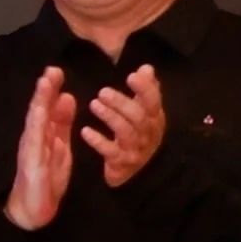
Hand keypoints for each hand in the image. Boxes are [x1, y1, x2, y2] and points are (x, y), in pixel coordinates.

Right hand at [6, 70, 75, 231]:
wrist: (34, 210)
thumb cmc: (47, 180)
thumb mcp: (61, 146)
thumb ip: (63, 123)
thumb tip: (68, 97)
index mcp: (45, 134)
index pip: (48, 107)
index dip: (52, 89)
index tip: (57, 71)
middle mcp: (35, 137)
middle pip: (40, 109)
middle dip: (46, 90)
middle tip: (52, 69)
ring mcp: (31, 148)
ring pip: (35, 120)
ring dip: (40, 101)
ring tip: (46, 82)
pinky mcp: (32, 161)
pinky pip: (35, 140)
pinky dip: (38, 124)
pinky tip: (41, 111)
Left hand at [84, 66, 170, 189]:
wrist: (133, 172)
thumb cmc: (136, 136)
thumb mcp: (143, 112)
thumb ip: (144, 90)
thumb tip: (147, 68)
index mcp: (155, 119)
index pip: (154, 102)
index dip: (145, 89)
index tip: (130, 76)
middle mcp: (148, 134)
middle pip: (138, 117)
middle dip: (121, 102)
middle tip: (102, 92)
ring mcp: (136, 150)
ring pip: (125, 132)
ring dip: (110, 117)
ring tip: (94, 105)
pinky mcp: (121, 163)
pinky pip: (111, 152)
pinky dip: (98, 141)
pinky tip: (85, 131)